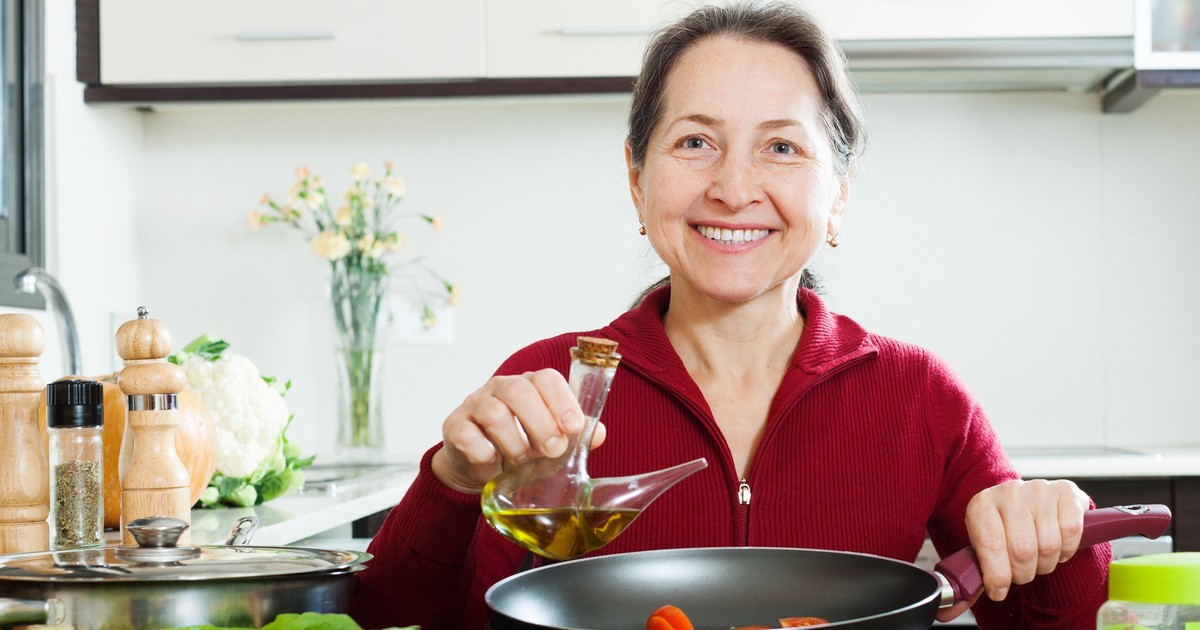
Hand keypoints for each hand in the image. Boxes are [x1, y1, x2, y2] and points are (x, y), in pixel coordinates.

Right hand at [430, 369, 605, 493]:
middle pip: (519, 391)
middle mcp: (500, 388)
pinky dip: (484, 454)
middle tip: (553, 451)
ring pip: (494, 413)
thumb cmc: (520, 447)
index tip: (573, 427)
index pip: (546, 379)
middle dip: (541, 424)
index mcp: (529, 386)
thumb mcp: (550, 442)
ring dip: (514, 443)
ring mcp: (474, 405)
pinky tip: (493, 464)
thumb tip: (597, 433)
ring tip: (521, 461)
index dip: (562, 401)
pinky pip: (467, 435)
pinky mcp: (454, 426)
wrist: (479, 467)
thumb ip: (574, 436)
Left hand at [966, 479, 1088, 601]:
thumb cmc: (1004, 528)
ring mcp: (1039, 490)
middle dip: (1023, 573)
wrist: (1028, 504)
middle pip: (1023, 550)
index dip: (998, 575)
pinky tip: (1056, 545)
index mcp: (982, 505)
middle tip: (1021, 572)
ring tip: (1037, 558)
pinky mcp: (1067, 492)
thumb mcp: (983, 548)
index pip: (990, 545)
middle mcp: (1009, 493)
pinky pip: (1071, 533)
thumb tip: (955, 608)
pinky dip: (1066, 550)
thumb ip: (972, 577)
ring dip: (1045, 563)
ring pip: (1049, 545)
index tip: (999, 590)